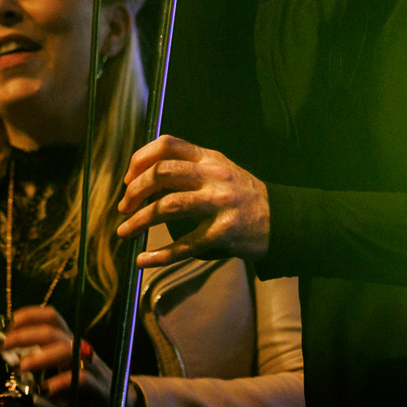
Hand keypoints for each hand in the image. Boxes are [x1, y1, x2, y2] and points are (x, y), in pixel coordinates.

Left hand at [4, 307, 143, 406]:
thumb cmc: (86, 395)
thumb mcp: (61, 381)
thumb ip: (42, 375)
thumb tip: (13, 372)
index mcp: (70, 346)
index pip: (52, 320)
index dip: (31, 316)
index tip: (9, 322)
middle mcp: (81, 352)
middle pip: (54, 332)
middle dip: (27, 335)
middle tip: (4, 345)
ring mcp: (92, 369)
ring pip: (67, 350)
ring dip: (42, 356)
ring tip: (21, 367)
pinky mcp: (100, 390)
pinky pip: (81, 379)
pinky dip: (61, 382)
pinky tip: (46, 390)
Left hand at [117, 135, 270, 267]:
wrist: (282, 219)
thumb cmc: (243, 195)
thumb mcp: (220, 170)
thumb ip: (190, 167)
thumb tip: (144, 173)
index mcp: (209, 159)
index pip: (167, 145)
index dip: (140, 159)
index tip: (128, 179)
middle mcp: (214, 176)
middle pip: (162, 173)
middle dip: (135, 191)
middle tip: (124, 208)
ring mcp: (220, 204)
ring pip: (168, 207)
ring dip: (139, 221)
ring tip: (124, 232)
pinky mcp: (225, 233)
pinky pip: (185, 245)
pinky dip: (160, 256)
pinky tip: (142, 261)